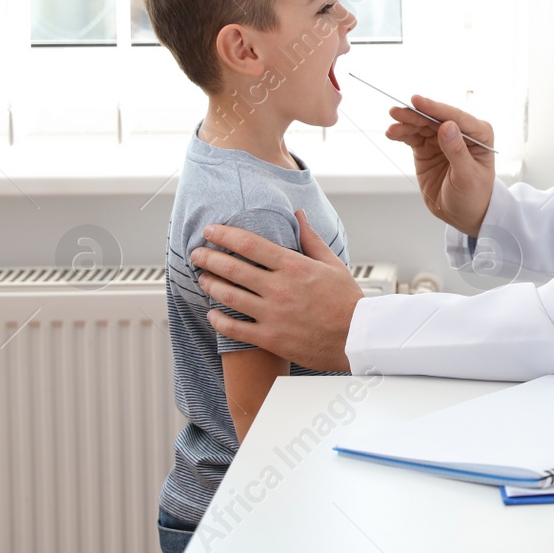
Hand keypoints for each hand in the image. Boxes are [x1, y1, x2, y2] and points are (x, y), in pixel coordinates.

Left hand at [192, 210, 362, 371]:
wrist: (357, 337)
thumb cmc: (347, 300)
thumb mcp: (332, 263)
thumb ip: (310, 239)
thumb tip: (298, 214)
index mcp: (294, 266)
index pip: (250, 244)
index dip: (225, 235)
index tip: (210, 231)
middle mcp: (279, 288)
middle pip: (232, 268)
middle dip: (208, 258)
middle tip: (196, 254)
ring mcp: (273, 314)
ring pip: (229, 296)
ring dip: (210, 285)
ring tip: (201, 278)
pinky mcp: (270, 338)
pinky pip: (235, 328)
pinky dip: (219, 320)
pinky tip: (212, 314)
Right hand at [384, 95, 495, 234]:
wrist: (462, 214)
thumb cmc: (474, 196)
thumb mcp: (467, 177)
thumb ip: (457, 151)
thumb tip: (447, 126)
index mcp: (479, 135)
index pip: (455, 117)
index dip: (435, 108)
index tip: (418, 102)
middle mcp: (460, 132)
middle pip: (435, 118)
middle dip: (416, 114)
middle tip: (397, 112)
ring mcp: (442, 139)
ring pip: (422, 125)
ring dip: (406, 123)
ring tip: (392, 127)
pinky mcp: (427, 148)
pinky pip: (413, 136)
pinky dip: (402, 133)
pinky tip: (392, 133)